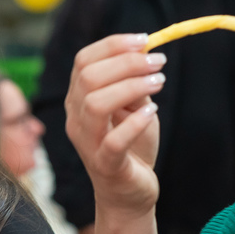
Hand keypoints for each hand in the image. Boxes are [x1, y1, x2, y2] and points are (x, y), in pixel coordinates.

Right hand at [65, 34, 166, 219]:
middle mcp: (76, 119)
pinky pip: (113, 141)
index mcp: (78, 100)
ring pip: (95, 104)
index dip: (113, 45)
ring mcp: (87, 143)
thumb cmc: (131, 146)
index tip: (144, 41)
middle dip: (127, 63)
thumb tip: (145, 51)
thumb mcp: (134, 107)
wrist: (129, 193)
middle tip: (158, 63)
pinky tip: (152, 112)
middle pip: (89, 77)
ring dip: (131, 86)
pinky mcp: (105, 166)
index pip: (83, 61)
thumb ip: (133, 82)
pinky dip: (134, 123)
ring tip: (158, 83)